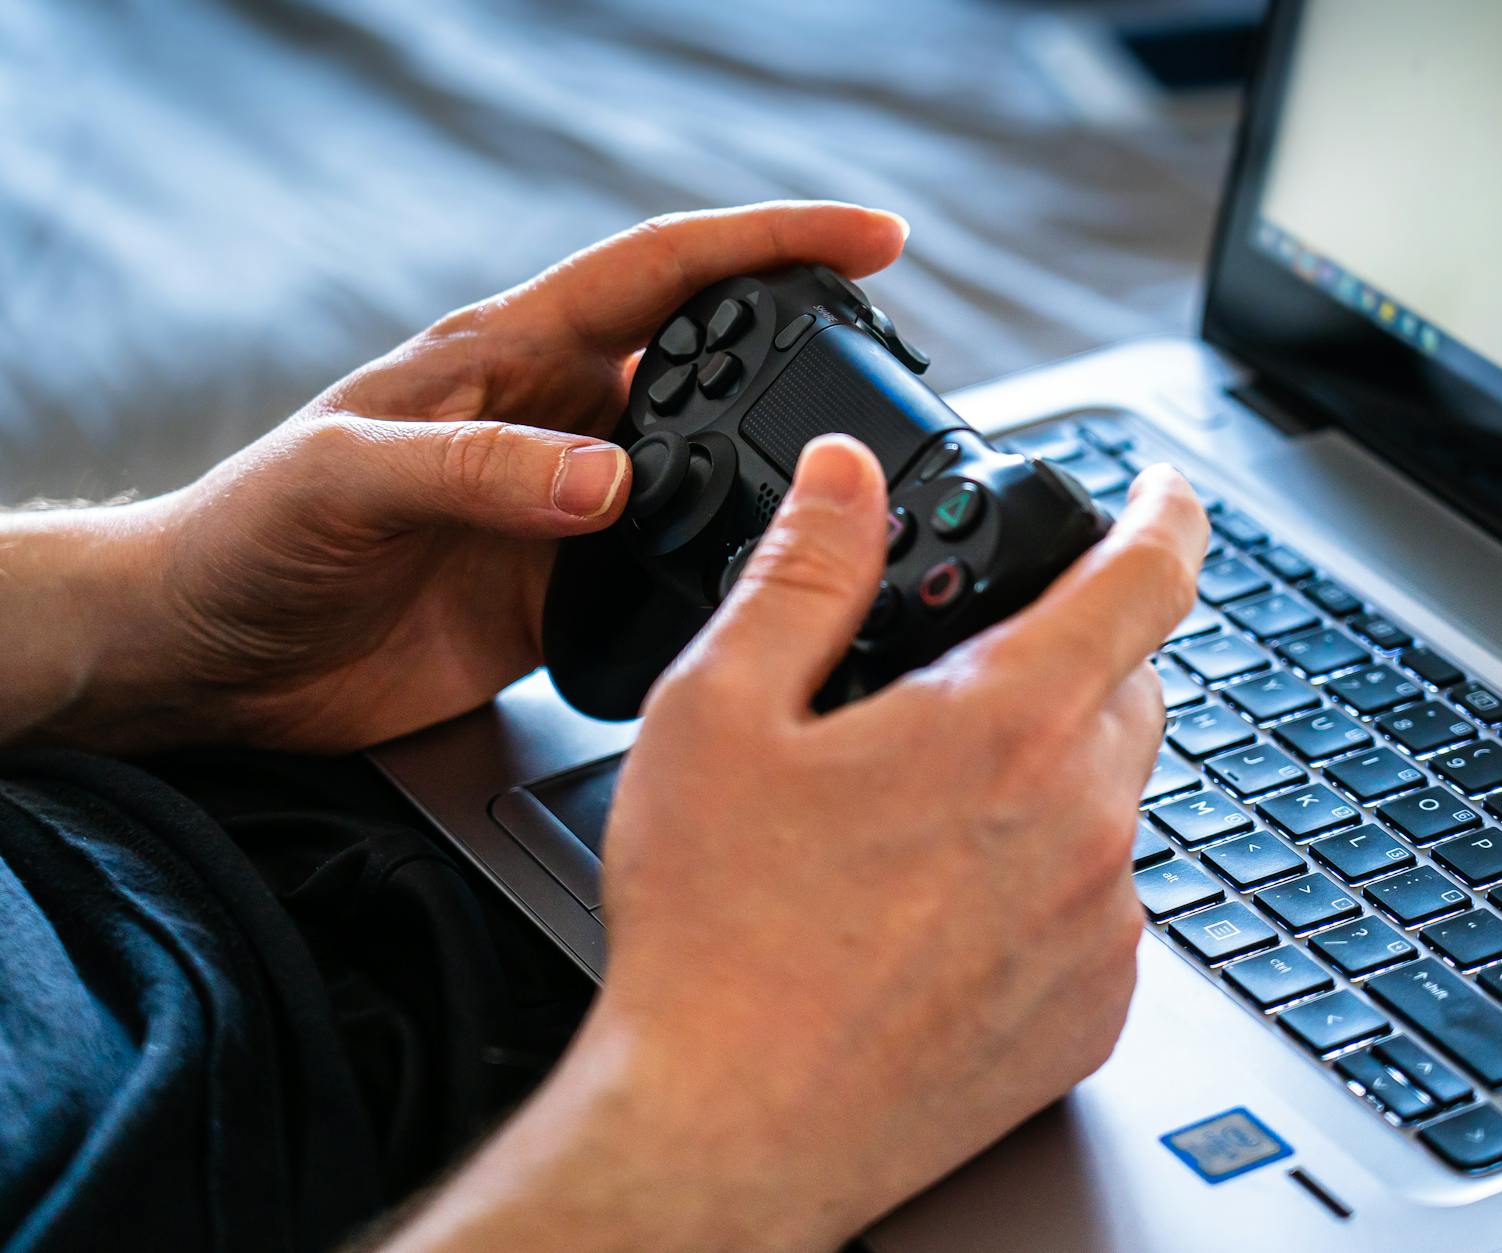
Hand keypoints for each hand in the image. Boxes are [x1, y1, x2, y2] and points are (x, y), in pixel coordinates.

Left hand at [20, 202, 906, 751]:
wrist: (205, 656)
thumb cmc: (245, 536)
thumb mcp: (350, 480)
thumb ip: (480, 471)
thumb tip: (610, 479)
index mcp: (507, 357)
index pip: (663, 275)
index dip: (768, 245)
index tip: (867, 242)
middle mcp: (552, 423)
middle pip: (708, 368)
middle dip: (804, 354)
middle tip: (891, 373)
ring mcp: (563, 511)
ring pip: (704, 477)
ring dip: (775, 477)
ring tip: (853, 492)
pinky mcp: (560, 593)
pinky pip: (668, 575)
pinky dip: (723, 578)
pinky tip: (763, 592)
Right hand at [378, 436, 1208, 1252]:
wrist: (728, 1134)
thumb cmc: (716, 940)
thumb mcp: (720, 714)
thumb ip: (803, 573)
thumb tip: (842, 480)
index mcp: (1007, 727)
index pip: (1146, 577)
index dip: (1165, 514)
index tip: (1166, 494)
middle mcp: (1085, 823)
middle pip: (1131, 687)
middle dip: (1073, 655)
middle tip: (965, 683)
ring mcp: (1101, 927)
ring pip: (1116, 799)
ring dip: (1051, 775)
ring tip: (922, 819)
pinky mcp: (1094, 1011)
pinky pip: (1103, 904)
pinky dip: (1052, 878)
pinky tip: (941, 908)